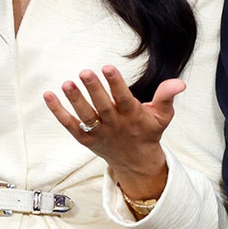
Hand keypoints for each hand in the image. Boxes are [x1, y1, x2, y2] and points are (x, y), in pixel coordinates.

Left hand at [43, 66, 185, 203]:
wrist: (136, 161)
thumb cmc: (149, 131)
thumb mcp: (164, 115)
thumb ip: (167, 96)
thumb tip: (179, 82)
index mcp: (133, 116)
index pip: (124, 98)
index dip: (116, 83)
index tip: (108, 67)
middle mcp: (114, 124)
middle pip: (102, 106)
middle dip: (93, 89)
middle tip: (85, 72)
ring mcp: (98, 132)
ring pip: (85, 115)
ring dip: (75, 100)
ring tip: (67, 83)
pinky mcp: (85, 138)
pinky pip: (69, 124)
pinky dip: (58, 111)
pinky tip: (49, 95)